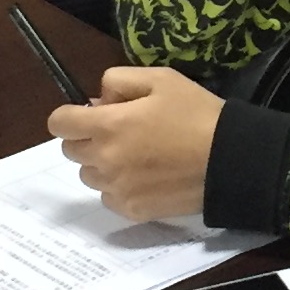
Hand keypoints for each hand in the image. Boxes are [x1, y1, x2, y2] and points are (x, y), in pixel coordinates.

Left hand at [49, 65, 222, 221]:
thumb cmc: (196, 114)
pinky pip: (109, 197)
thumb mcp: (161, 79)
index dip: (70, 115)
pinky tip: (146, 177)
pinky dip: (119, 187)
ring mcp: (117, 189)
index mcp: (108, 125)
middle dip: (88, 138)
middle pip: (70, 150)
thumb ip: (118, 82)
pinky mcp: (131, 210)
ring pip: (89, 175)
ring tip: (137, 156)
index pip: (59, 123)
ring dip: (102, 164)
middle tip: (121, 132)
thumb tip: (96, 101)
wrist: (230, 160)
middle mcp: (104, 159)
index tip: (88, 114)